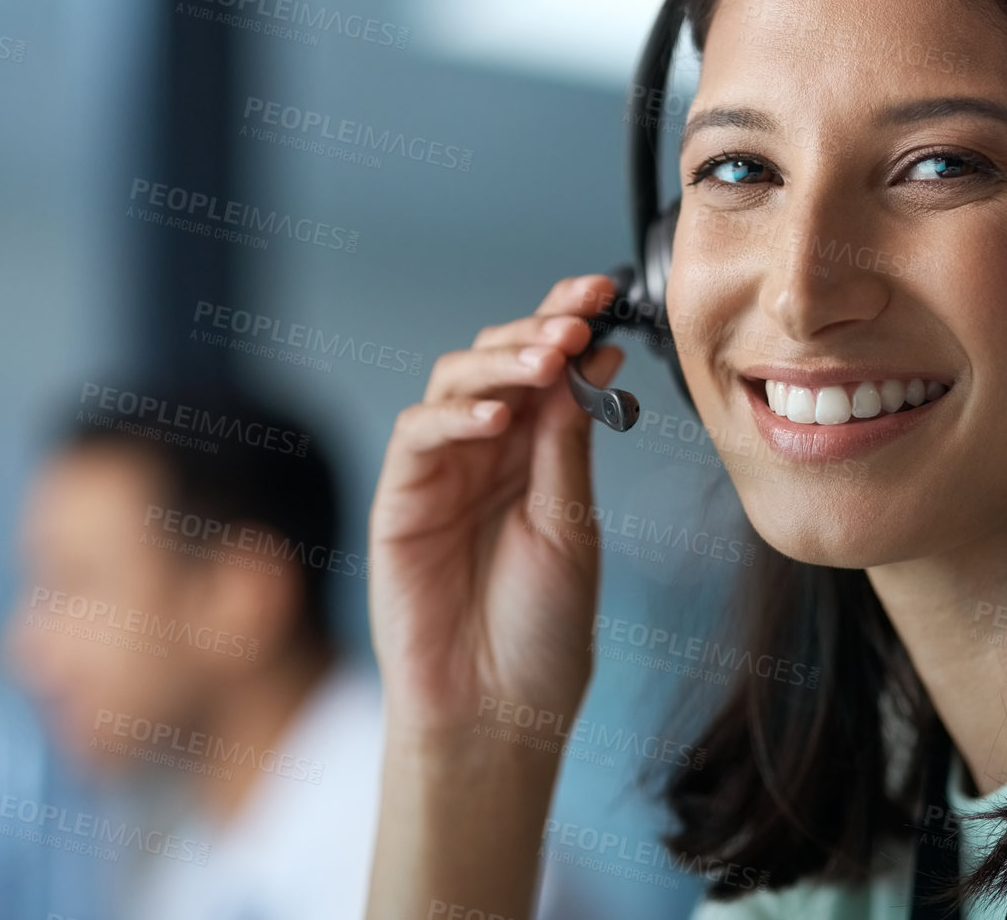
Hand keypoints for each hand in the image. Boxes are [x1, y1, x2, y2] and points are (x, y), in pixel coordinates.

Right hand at [367, 273, 624, 743]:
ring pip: (454, 381)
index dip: (572, 320)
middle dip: (539, 326)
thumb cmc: (542, 632)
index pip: (551, 367)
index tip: (607, 291)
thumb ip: (571, 442)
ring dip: (501, 360)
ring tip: (547, 359)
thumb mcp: (572, 525)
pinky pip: (417, 436)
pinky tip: (495, 417)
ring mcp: (441, 471)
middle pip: (499, 358)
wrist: (498, 714)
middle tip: (578, 315)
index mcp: (539, 452)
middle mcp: (488, 451)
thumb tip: (599, 356)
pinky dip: (454, 416)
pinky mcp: (400, 499)